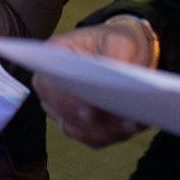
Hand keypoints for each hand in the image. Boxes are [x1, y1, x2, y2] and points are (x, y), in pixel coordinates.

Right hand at [35, 17, 156, 147]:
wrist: (126, 53)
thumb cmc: (119, 41)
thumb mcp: (120, 41)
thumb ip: (114, 58)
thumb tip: (113, 82)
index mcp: (54, 57)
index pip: (47, 82)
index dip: (64, 99)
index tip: (89, 110)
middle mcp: (52, 85)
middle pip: (61, 111)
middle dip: (91, 121)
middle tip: (120, 122)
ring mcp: (63, 107)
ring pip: (77, 129)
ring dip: (105, 130)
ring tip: (132, 124)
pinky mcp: (80, 124)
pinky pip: (91, 137)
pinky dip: (111, 135)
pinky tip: (132, 127)